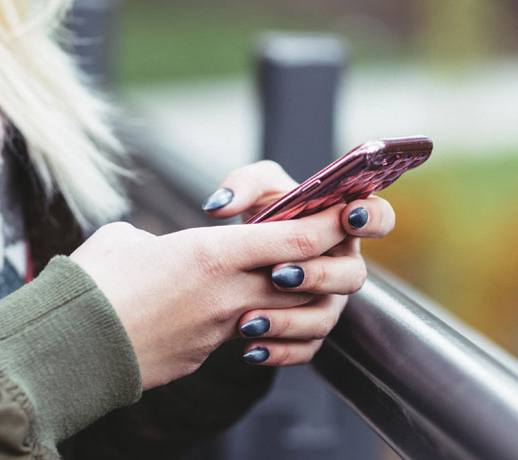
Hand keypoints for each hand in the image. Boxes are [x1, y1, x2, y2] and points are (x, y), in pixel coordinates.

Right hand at [71, 202, 353, 390]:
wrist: (69, 346)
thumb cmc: (91, 282)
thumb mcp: (125, 240)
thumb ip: (157, 239)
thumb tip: (157, 248)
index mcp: (210, 254)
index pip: (295, 239)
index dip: (327, 225)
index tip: (343, 213)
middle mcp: (226, 295)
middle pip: (301, 280)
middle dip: (317, 265)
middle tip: (312, 250)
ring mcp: (218, 331)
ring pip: (278, 314)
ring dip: (285, 301)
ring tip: (267, 287)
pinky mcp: (202, 357)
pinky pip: (241, 339)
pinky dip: (246, 326)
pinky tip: (225, 317)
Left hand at [202, 161, 395, 365]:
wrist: (239, 258)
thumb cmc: (261, 214)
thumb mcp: (254, 190)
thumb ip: (242, 185)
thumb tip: (220, 206)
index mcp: (341, 224)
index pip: (377, 218)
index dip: (372, 217)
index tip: (348, 216)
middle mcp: (341, 265)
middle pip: (352, 276)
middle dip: (318, 275)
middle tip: (278, 274)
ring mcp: (328, 301)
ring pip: (324, 318)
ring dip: (289, 320)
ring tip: (250, 319)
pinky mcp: (309, 332)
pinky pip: (304, 349)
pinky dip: (278, 351)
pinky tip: (250, 348)